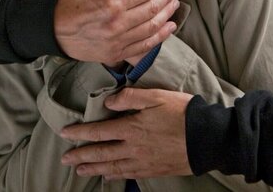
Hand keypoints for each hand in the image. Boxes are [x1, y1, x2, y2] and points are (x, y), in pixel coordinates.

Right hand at [54, 0, 178, 64]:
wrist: (53, 29)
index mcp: (112, 2)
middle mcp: (118, 24)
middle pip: (152, 9)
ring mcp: (118, 41)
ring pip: (152, 28)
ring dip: (167, 15)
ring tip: (174, 5)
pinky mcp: (117, 53)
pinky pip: (145, 46)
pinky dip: (160, 36)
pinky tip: (169, 27)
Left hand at [60, 88, 193, 178]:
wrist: (207, 138)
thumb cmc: (182, 113)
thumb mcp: (156, 96)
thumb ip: (130, 97)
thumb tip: (108, 102)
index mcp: (132, 128)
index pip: (99, 132)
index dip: (80, 133)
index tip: (65, 133)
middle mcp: (134, 148)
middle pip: (101, 153)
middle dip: (81, 156)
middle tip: (65, 159)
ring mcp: (143, 161)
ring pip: (112, 167)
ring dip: (94, 168)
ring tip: (80, 170)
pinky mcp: (154, 170)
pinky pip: (128, 175)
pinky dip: (115, 176)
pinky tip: (108, 176)